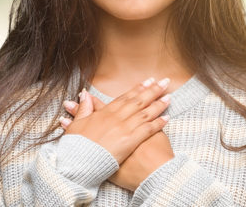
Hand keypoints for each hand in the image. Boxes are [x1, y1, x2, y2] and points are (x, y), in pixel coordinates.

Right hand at [61, 78, 175, 190]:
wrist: (78, 163)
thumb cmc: (76, 147)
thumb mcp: (76, 125)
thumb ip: (83, 109)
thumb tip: (84, 95)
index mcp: (104, 113)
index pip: (124, 98)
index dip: (137, 89)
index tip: (147, 82)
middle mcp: (117, 118)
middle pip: (138, 101)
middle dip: (152, 91)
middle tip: (164, 82)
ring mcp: (124, 129)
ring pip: (145, 113)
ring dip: (158, 104)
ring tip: (169, 97)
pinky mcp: (130, 141)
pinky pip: (147, 130)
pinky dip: (158, 123)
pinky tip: (167, 118)